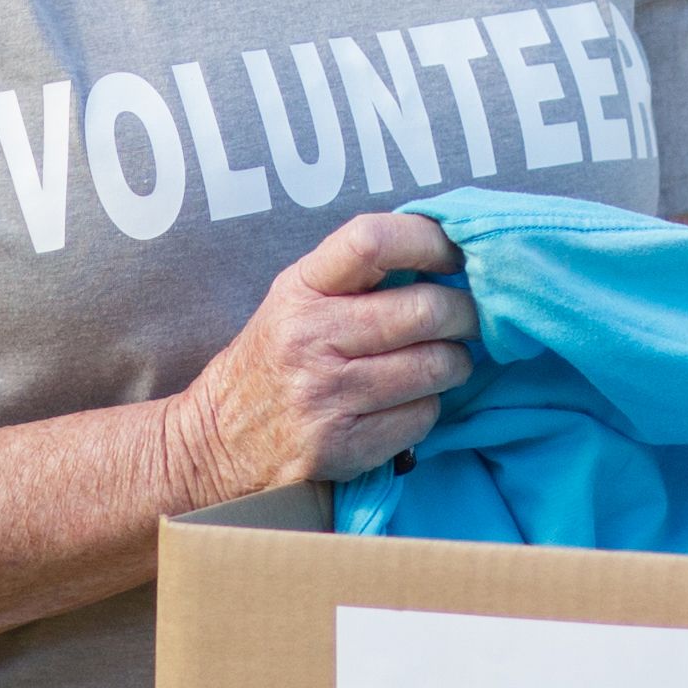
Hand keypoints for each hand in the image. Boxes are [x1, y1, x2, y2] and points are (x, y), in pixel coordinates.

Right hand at [166, 212, 474, 499]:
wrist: (216, 443)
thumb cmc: (274, 361)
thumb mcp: (296, 300)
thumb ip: (357, 277)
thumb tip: (449, 256)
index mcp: (300, 289)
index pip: (372, 241)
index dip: (430, 240)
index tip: (456, 254)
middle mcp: (310, 338)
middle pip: (425, 310)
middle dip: (466, 313)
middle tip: (471, 318)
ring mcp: (327, 396)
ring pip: (435, 367)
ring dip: (455, 363)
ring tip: (443, 361)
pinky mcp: (345, 447)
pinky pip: (423, 417)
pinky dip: (429, 407)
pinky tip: (408, 402)